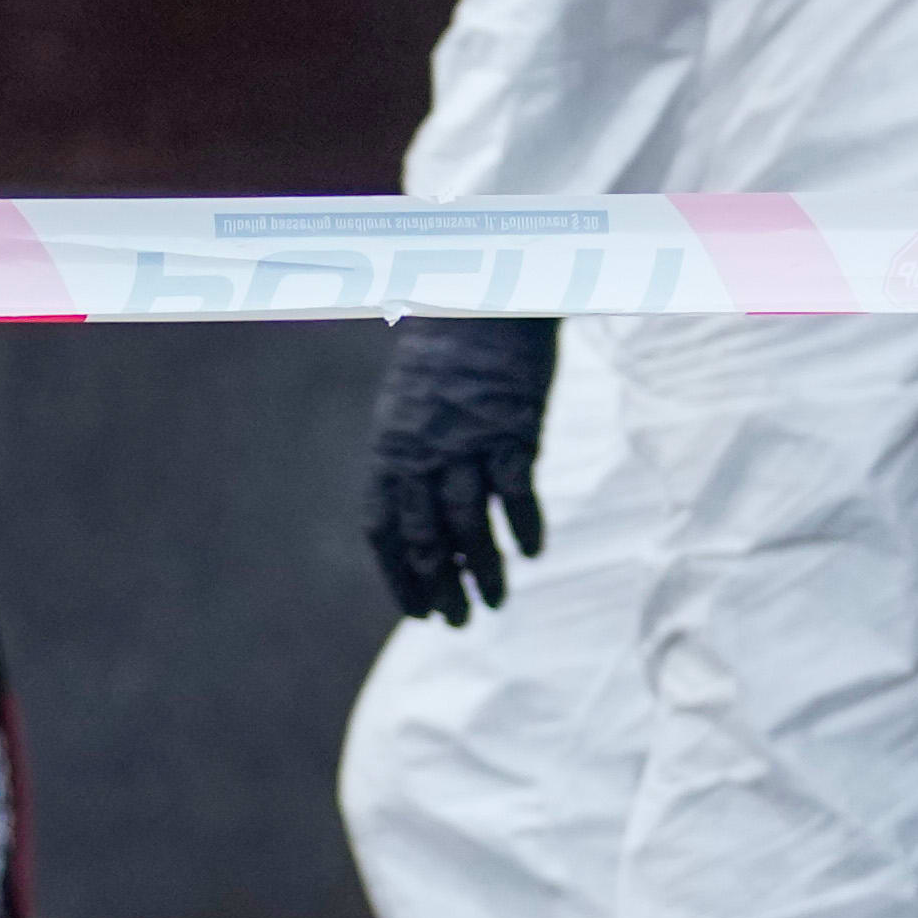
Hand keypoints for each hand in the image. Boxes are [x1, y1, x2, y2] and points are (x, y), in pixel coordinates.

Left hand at [362, 315, 559, 623]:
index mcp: (389, 448)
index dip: (398, 576)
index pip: (384, 529)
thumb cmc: (443, 355)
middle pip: (426, 538)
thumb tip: (428, 523)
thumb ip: (412, 462)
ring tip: (496, 602)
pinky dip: (525, 527)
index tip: (418, 612)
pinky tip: (533, 553)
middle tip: (459, 622)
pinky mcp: (511, 427)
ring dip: (484, 572)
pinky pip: (517, 491)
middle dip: (440, 588)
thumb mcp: (408, 407)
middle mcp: (422, 451)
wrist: (478, 295)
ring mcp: (466, 441)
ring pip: (470, 525)